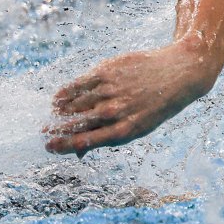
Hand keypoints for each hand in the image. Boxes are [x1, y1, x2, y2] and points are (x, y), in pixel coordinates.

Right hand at [46, 41, 216, 156]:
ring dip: (60, 111)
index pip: (83, 142)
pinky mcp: (106, 71)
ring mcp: (109, 90)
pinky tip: (59, 98)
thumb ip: (107, 138)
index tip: (48, 146)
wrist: (178, 73)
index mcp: (123, 131)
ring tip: (54, 114)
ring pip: (73, 104)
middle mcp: (114, 112)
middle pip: (74, 123)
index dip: (62, 146)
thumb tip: (78, 153)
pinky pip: (77, 84)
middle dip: (55, 129)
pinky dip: (65, 93)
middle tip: (45, 131)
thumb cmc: (155, 105)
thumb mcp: (137, 128)